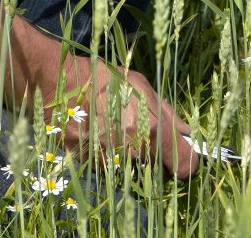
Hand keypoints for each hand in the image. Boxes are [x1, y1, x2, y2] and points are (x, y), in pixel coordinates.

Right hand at [56, 59, 198, 178]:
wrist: (62, 84)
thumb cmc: (107, 80)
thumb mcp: (144, 88)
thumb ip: (169, 114)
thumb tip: (188, 132)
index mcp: (153, 130)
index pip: (185, 166)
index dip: (187, 162)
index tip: (183, 155)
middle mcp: (134, 151)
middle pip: (159, 170)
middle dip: (157, 157)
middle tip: (144, 135)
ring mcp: (111, 161)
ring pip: (134, 169)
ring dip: (132, 156)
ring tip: (118, 130)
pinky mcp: (90, 165)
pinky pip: (111, 167)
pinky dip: (110, 155)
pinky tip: (101, 134)